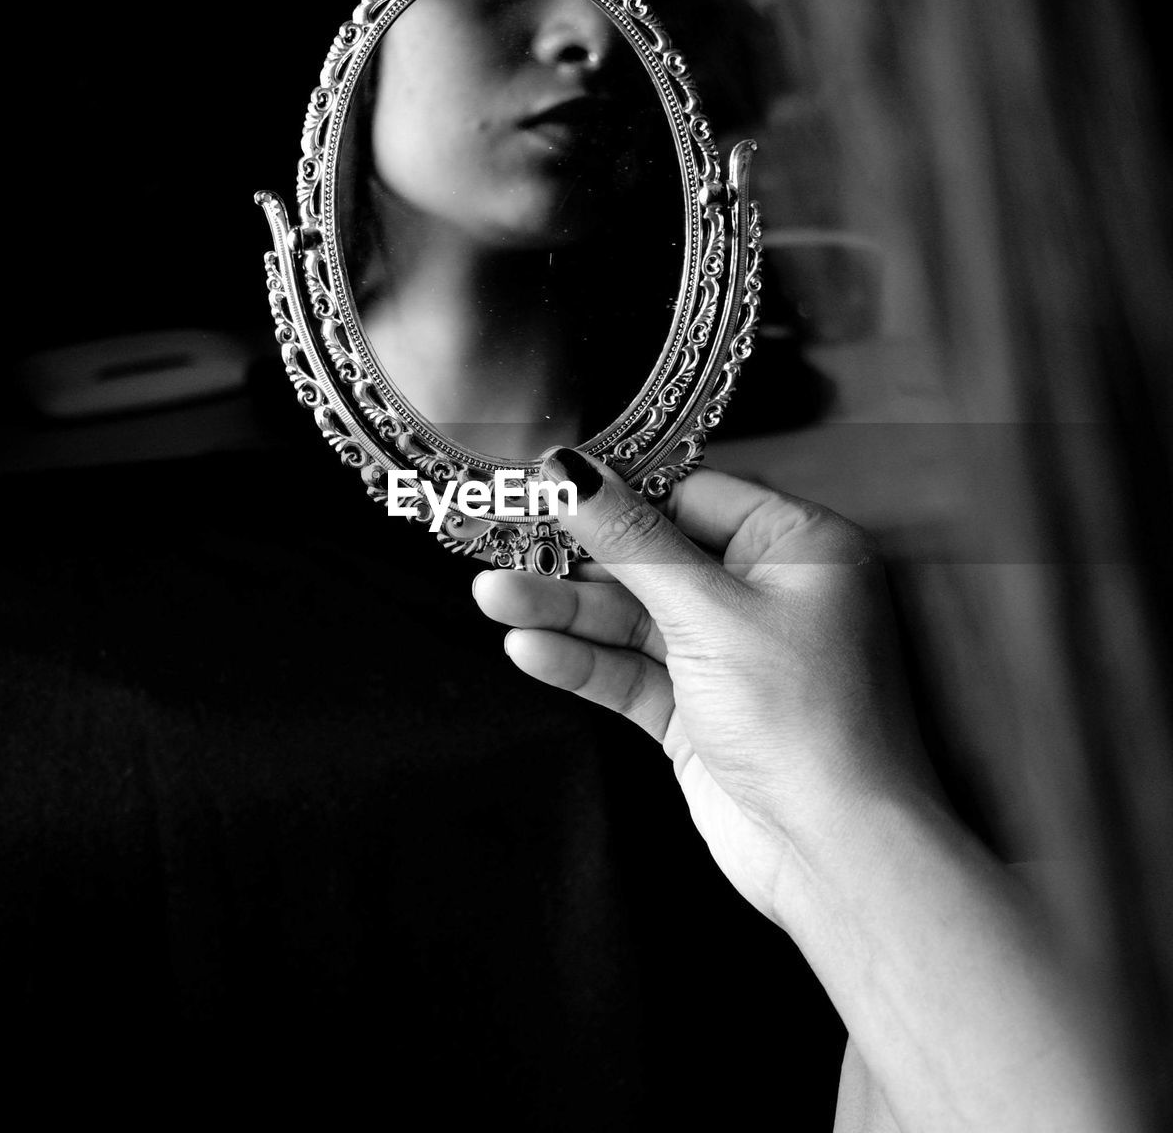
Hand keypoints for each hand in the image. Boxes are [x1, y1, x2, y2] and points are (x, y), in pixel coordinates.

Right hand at [472, 448, 937, 925]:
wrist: (832, 853)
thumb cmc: (801, 716)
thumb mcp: (709, 611)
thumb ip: (632, 541)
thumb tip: (572, 471)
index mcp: (797, 547)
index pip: (693, 498)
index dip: (620, 493)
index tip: (549, 484)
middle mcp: (764, 594)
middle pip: (652, 559)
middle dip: (577, 559)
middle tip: (502, 545)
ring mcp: (726, 656)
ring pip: (632, 619)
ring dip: (564, 610)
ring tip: (492, 597)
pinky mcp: (695, 710)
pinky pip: (631, 671)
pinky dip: (583, 661)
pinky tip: (529, 648)